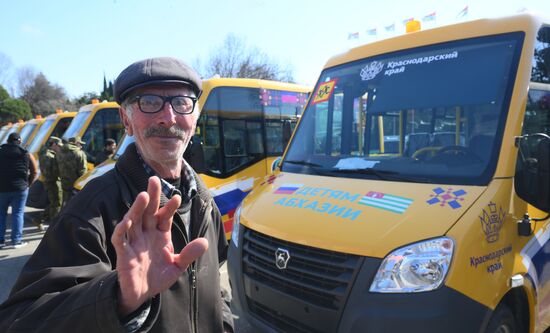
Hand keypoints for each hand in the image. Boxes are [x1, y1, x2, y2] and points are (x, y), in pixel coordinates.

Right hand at [111, 176, 208, 315]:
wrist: (141, 294)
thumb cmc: (158, 277)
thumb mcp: (178, 266)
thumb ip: (189, 254)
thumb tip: (204, 242)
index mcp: (160, 234)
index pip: (164, 216)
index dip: (169, 207)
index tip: (177, 197)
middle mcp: (146, 234)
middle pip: (147, 211)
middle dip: (151, 196)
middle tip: (153, 179)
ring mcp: (134, 242)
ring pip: (133, 220)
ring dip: (137, 208)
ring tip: (143, 195)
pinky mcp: (123, 253)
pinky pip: (120, 238)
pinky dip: (122, 229)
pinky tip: (127, 221)